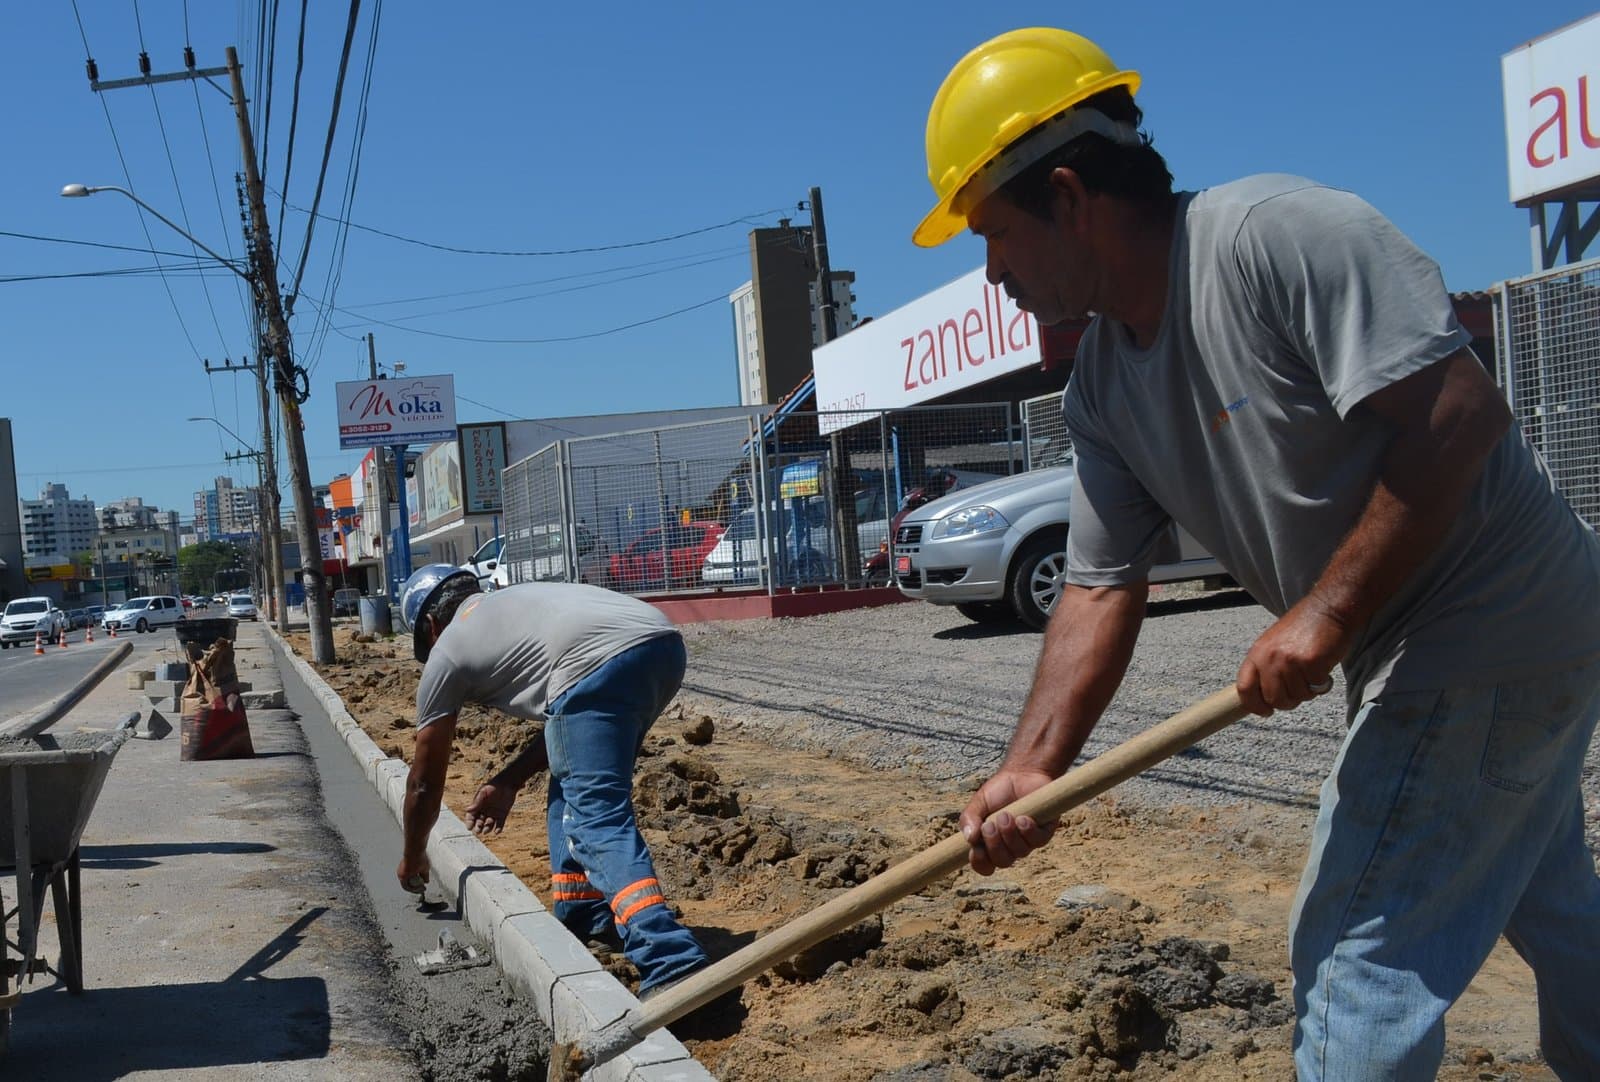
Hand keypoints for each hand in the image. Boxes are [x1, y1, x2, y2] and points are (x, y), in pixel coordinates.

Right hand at [397, 854, 429, 894]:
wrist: (415, 847)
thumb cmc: (418, 858)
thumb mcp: (424, 870)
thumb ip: (425, 877)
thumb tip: (426, 881)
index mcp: (403, 877)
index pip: (408, 888)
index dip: (416, 890)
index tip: (422, 889)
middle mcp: (400, 873)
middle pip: (407, 882)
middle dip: (415, 884)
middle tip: (422, 883)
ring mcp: (401, 867)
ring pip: (407, 876)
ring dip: (414, 878)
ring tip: (422, 876)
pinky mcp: (403, 862)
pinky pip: (407, 870)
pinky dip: (413, 872)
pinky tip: (419, 870)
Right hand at [464, 781, 517, 835]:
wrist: (507, 783)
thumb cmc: (493, 786)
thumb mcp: (483, 792)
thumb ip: (477, 801)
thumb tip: (467, 810)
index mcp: (478, 806)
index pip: (471, 817)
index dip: (469, 823)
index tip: (469, 827)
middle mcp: (485, 812)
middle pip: (479, 823)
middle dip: (478, 828)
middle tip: (478, 831)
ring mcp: (493, 814)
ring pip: (489, 825)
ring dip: (487, 829)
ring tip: (486, 830)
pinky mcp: (502, 815)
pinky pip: (500, 824)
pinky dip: (498, 829)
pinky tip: (497, 831)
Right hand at [958, 767, 1058, 875]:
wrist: (1022, 773)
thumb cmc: (999, 791)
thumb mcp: (979, 802)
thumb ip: (969, 818)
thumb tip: (968, 838)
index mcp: (990, 843)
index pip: (984, 865)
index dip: (979, 863)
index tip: (976, 849)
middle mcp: (1009, 847)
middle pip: (1002, 862)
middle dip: (994, 845)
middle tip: (990, 824)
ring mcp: (1027, 841)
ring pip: (1020, 852)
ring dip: (1010, 835)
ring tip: (1006, 814)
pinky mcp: (1044, 832)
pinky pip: (1037, 841)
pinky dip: (1028, 831)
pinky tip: (1023, 818)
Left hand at [1236, 597, 1350, 715]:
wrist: (1328, 609)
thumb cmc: (1303, 628)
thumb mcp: (1274, 644)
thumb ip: (1266, 667)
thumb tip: (1263, 698)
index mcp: (1256, 653)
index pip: (1244, 688)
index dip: (1254, 705)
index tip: (1265, 712)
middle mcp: (1269, 658)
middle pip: (1273, 699)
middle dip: (1289, 701)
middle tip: (1300, 689)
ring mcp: (1289, 661)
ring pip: (1297, 696)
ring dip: (1308, 690)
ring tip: (1313, 672)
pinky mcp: (1311, 663)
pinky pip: (1316, 688)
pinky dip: (1323, 683)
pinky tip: (1324, 668)